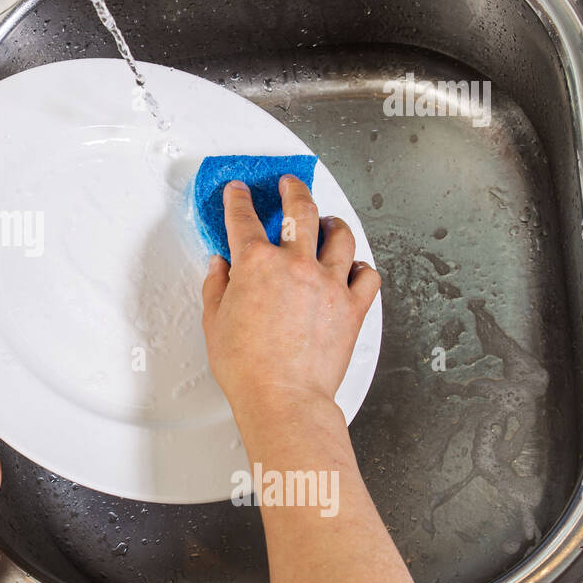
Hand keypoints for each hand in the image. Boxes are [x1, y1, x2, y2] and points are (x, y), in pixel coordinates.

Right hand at [201, 176, 379, 432]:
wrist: (283, 398)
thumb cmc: (247, 368)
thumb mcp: (215, 322)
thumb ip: (217, 286)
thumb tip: (220, 267)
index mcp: (255, 264)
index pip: (244, 216)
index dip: (238, 198)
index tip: (238, 191)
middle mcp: (295, 264)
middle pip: (300, 208)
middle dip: (292, 189)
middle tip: (289, 184)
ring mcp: (329, 282)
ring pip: (341, 234)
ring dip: (333, 222)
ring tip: (328, 221)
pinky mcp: (353, 305)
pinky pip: (367, 273)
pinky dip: (361, 265)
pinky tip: (353, 266)